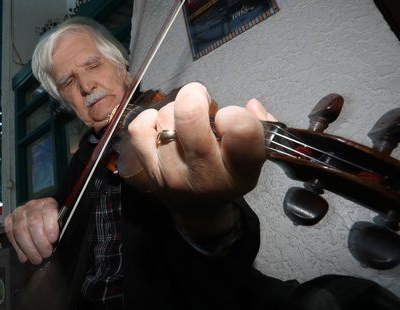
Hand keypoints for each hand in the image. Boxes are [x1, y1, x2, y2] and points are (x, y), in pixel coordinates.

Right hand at [4, 197, 58, 263]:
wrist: (41, 215)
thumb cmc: (51, 221)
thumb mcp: (60, 222)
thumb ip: (58, 230)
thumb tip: (54, 243)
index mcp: (48, 203)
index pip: (48, 212)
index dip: (50, 227)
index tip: (53, 239)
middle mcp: (32, 206)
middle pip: (33, 223)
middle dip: (40, 242)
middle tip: (46, 253)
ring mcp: (19, 212)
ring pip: (20, 231)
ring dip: (29, 248)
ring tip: (36, 258)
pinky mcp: (9, 220)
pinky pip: (11, 235)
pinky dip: (18, 248)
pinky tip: (24, 256)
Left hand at [127, 82, 275, 235]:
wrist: (199, 208)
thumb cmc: (229, 173)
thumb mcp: (254, 156)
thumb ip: (260, 126)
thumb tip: (250, 105)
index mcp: (240, 171)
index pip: (240, 131)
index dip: (235, 114)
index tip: (227, 119)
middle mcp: (206, 176)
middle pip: (189, 117)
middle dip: (194, 96)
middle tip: (201, 100)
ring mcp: (172, 176)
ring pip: (165, 118)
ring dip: (174, 110)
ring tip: (184, 120)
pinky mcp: (149, 171)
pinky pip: (139, 129)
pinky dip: (149, 119)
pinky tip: (163, 126)